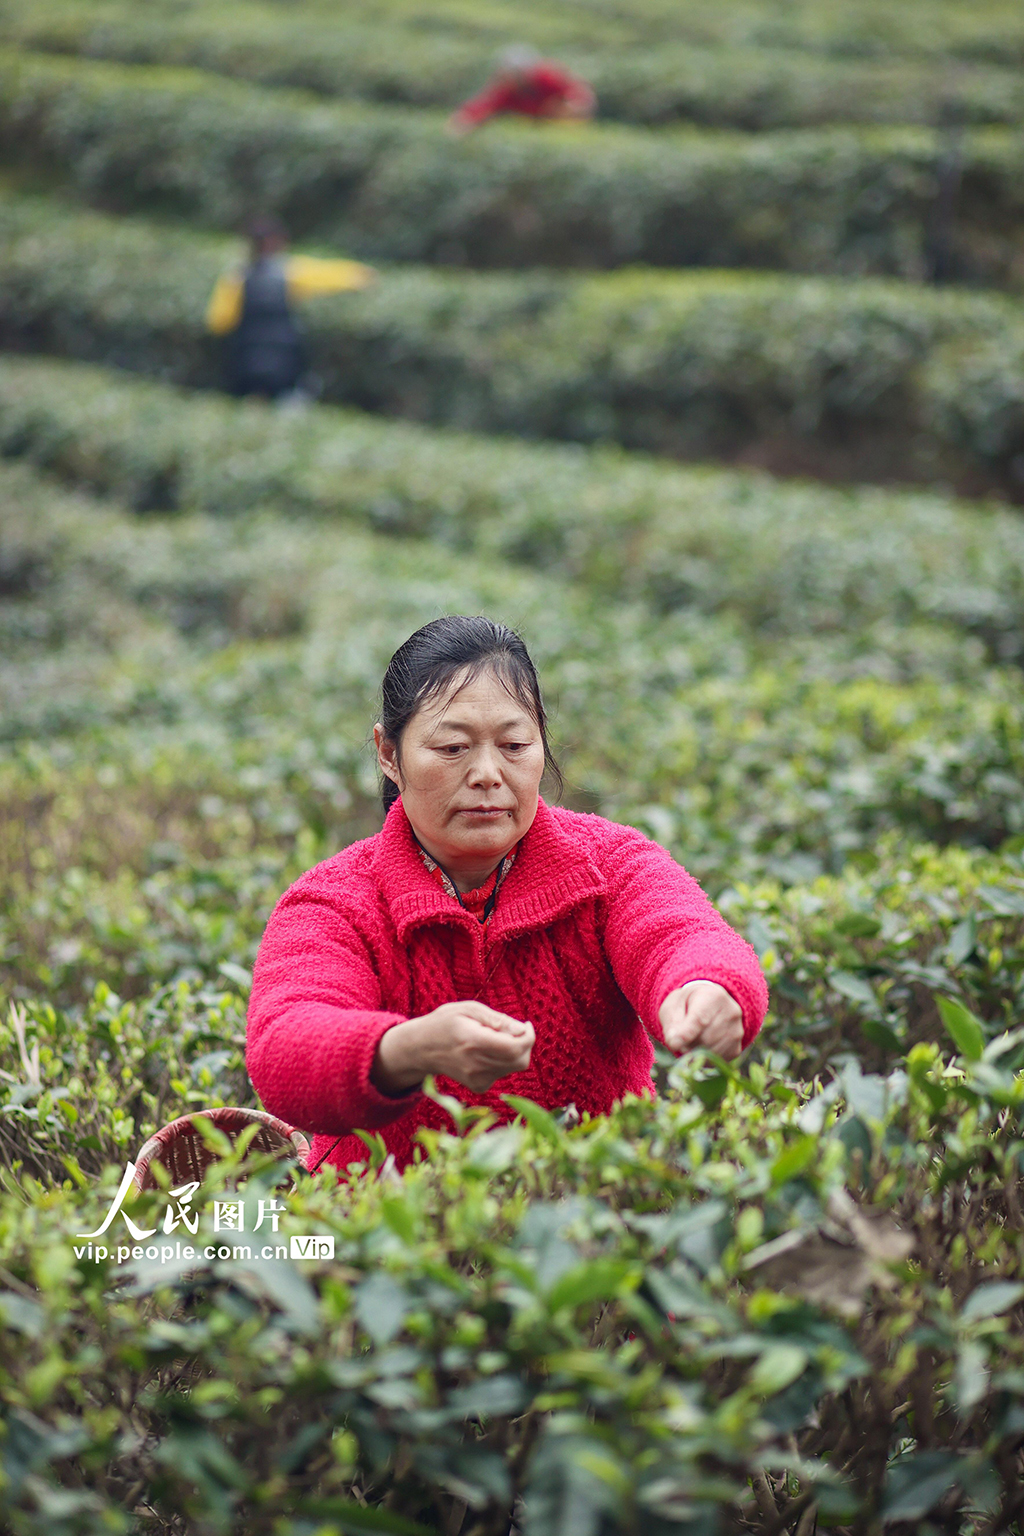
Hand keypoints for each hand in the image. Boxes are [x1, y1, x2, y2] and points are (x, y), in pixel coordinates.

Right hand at [371, 1001, 533, 1095]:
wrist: (421, 1048)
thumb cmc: (446, 1022)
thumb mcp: (468, 1009)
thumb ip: (497, 1019)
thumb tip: (521, 1029)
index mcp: (473, 1041)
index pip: (514, 1048)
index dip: (528, 1036)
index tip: (526, 1025)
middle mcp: (475, 1065)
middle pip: (520, 1060)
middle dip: (525, 1044)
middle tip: (514, 1029)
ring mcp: (476, 1079)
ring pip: (514, 1067)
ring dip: (514, 1051)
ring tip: (494, 1038)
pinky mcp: (478, 1086)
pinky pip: (503, 1073)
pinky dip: (503, 1061)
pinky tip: (487, 1052)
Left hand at [659, 981, 743, 1059]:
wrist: (708, 1005)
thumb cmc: (686, 1005)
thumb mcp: (673, 1005)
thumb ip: (672, 1022)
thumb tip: (674, 1043)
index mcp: (713, 996)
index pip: (700, 1019)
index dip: (685, 1034)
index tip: (673, 1044)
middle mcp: (731, 1013)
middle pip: (704, 1039)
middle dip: (687, 1044)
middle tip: (678, 1038)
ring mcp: (737, 1031)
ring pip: (711, 1052)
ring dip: (694, 1052)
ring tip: (690, 1040)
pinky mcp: (737, 1048)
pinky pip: (716, 1061)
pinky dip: (704, 1059)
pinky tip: (700, 1045)